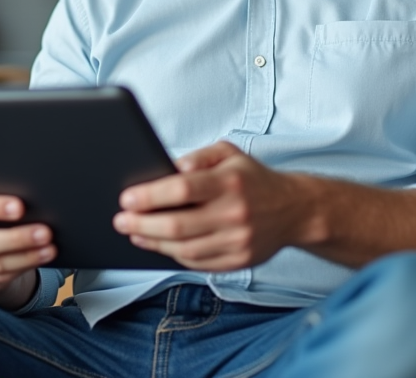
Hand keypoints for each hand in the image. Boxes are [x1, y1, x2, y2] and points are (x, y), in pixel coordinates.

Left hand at [112, 141, 310, 271]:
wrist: (295, 209)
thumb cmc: (253, 178)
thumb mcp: (229, 152)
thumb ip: (198, 157)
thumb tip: (169, 169)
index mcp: (230, 181)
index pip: (183, 189)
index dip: (150, 195)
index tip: (127, 198)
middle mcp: (235, 213)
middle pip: (178, 225)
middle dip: (142, 224)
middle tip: (120, 220)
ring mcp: (238, 241)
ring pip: (185, 249)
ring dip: (153, 243)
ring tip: (134, 232)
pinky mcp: (239, 261)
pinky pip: (198, 263)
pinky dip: (174, 255)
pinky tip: (159, 245)